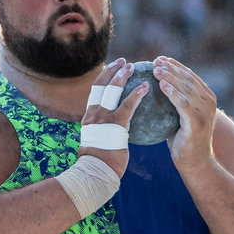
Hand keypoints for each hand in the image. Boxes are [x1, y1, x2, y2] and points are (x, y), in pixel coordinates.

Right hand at [79, 58, 148, 176]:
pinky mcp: (115, 124)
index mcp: (88, 118)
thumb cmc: (99, 163)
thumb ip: (104, 133)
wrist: (96, 172)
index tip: (111, 69)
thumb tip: (113, 132)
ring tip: (132, 67)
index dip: (103, 79)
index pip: (94, 93)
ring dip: (122, 75)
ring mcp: (102, 118)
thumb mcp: (98, 144)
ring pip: (110, 90)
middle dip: (111, 70)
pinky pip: (127, 104)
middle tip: (123, 62)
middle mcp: (92, 114)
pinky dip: (136, 93)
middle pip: (100, 85)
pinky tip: (145, 86)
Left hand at [152, 56, 216, 171]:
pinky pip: (182, 103)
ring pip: (185, 88)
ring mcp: (205, 112)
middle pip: (188, 79)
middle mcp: (209, 102)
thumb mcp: (181, 117)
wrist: (196, 163)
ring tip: (155, 69)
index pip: (191, 76)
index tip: (160, 59)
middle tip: (155, 61)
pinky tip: (160, 84)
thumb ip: (176, 102)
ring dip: (169, 76)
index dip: (175, 65)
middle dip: (171, 68)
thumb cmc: (185, 140)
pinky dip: (172, 92)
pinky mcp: (198, 121)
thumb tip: (156, 89)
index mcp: (207, 98)